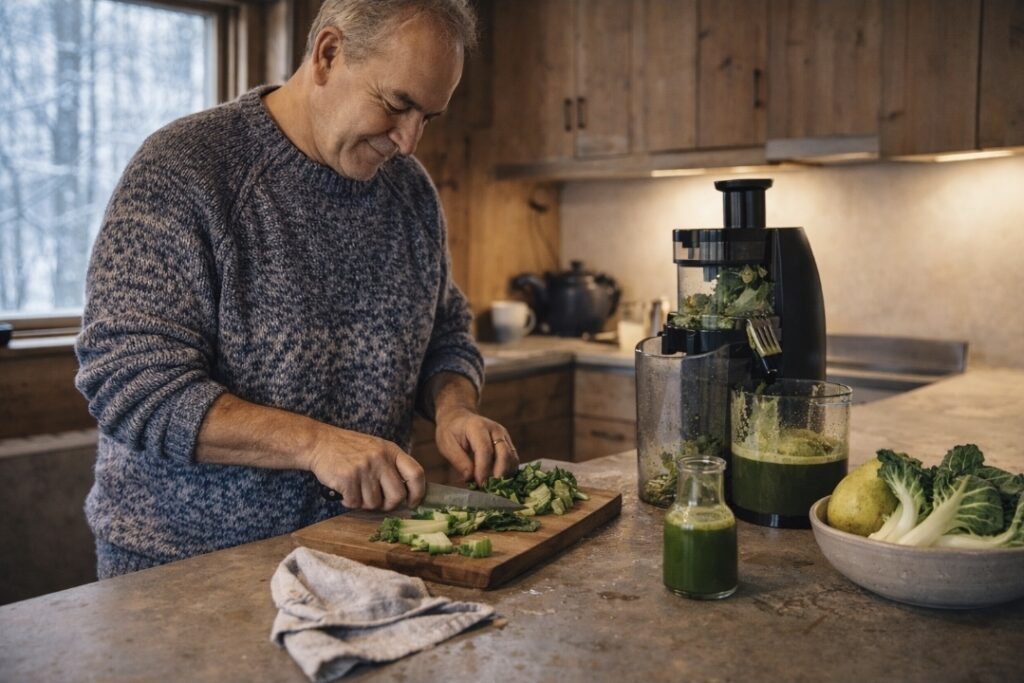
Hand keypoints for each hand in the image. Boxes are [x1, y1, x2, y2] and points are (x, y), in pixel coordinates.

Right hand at [307, 426, 424, 510]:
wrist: (319, 442)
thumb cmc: (349, 449)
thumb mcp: (376, 448)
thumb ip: (391, 466)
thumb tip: (407, 494)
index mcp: (391, 450)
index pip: (416, 474)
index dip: (418, 492)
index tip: (412, 502)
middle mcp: (380, 458)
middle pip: (397, 495)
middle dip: (388, 505)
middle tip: (378, 502)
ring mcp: (364, 468)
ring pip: (374, 503)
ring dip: (364, 502)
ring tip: (356, 490)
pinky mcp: (348, 478)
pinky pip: (355, 503)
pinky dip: (349, 502)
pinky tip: (344, 491)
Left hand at [434, 407, 519, 485]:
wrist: (459, 418)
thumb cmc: (450, 432)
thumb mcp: (447, 445)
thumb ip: (460, 462)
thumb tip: (471, 479)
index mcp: (478, 427)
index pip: (485, 450)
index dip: (483, 470)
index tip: (479, 485)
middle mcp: (495, 429)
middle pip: (504, 454)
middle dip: (498, 475)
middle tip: (488, 490)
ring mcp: (504, 436)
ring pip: (512, 458)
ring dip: (505, 475)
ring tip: (492, 487)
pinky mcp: (508, 443)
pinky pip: (513, 460)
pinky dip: (508, 472)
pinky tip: (498, 482)